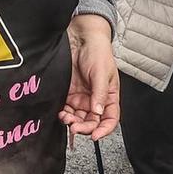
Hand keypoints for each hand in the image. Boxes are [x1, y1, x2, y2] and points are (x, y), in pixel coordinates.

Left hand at [60, 15, 118, 139]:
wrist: (80, 37)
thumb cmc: (97, 51)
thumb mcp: (102, 73)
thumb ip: (99, 93)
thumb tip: (98, 112)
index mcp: (109, 96)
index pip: (110, 119)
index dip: (104, 130)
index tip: (95, 136)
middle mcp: (96, 99)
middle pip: (92, 122)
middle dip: (85, 127)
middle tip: (75, 127)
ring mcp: (82, 97)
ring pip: (79, 118)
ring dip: (73, 122)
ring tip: (67, 119)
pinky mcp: (69, 93)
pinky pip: (67, 110)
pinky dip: (64, 115)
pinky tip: (62, 113)